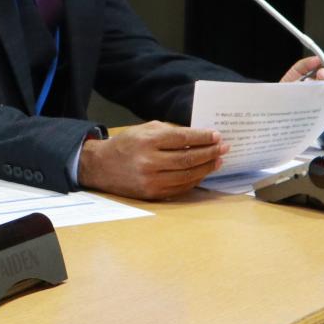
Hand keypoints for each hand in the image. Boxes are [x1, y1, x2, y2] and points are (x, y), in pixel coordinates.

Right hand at [77, 122, 226, 199]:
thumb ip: (169, 132)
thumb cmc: (125, 145)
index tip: (217, 136)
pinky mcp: (152, 194)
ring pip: (187, 175)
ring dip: (206, 167)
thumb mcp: (143, 130)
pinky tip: (202, 172)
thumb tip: (198, 137)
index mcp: (147, 141)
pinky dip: (194, 180)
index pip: (182, 138)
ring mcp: (151, 180)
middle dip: (210, 152)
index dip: (202, 137)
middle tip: (223, 148)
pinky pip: (180, 188)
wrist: (100, 166)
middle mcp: (149, 161)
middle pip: (188, 158)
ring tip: (217, 160)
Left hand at [281, 57, 323, 122]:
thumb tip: (317, 59)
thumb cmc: (290, 93)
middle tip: (321, 72)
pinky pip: (322, 108)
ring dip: (323, 88)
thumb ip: (306, 65)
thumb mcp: (297, 75)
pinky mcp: (319, 122)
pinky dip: (314, 96)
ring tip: (309, 82)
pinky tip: (305, 91)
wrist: (275, 108)